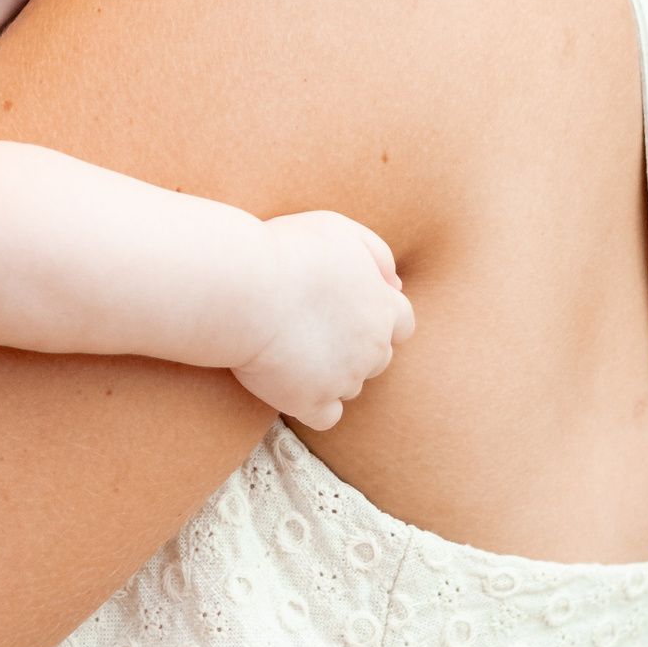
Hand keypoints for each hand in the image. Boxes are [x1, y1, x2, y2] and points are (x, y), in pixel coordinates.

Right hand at [233, 211, 413, 429]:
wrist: (245, 288)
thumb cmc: (288, 251)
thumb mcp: (342, 230)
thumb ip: (377, 254)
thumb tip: (395, 284)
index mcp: (383, 307)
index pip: (402, 324)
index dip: (377, 318)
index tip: (346, 311)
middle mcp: (373, 348)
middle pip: (377, 358)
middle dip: (354, 348)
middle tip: (312, 328)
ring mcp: (343, 379)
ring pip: (350, 386)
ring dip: (331, 374)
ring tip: (292, 349)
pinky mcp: (310, 402)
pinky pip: (326, 416)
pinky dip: (312, 403)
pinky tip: (290, 382)